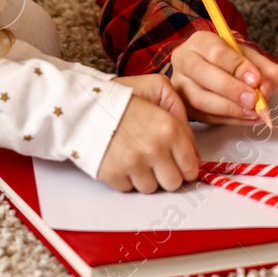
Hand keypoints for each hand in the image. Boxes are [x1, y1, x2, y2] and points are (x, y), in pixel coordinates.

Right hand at [97, 74, 200, 193]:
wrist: (84, 104)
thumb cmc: (122, 95)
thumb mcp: (159, 87)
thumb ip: (181, 113)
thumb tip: (193, 152)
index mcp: (169, 128)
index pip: (191, 166)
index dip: (186, 166)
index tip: (178, 162)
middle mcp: (153, 149)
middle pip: (173, 183)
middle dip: (167, 174)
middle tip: (156, 160)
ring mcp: (132, 165)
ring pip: (151, 189)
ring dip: (146, 177)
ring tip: (135, 156)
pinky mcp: (113, 175)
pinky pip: (129, 189)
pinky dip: (125, 178)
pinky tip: (120, 159)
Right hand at [168, 30, 277, 125]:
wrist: (216, 71)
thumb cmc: (232, 63)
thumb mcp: (251, 58)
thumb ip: (265, 70)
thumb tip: (265, 90)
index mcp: (201, 41)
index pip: (216, 51)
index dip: (237, 67)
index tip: (256, 79)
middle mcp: (184, 60)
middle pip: (201, 73)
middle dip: (230, 89)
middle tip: (253, 99)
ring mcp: (179, 85)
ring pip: (198, 99)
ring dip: (229, 108)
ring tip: (252, 112)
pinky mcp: (184, 106)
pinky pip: (203, 116)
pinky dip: (229, 120)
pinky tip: (247, 118)